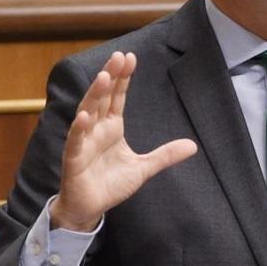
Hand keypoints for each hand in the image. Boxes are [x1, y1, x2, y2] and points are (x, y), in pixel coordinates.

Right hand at [49, 51, 197, 231]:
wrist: (89, 208)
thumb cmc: (111, 185)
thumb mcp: (144, 168)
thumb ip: (165, 155)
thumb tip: (193, 146)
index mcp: (112, 128)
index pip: (117, 97)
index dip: (123, 78)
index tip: (130, 58)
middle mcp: (96, 130)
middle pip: (102, 98)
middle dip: (110, 77)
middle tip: (119, 56)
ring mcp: (83, 142)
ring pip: (88, 113)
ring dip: (94, 95)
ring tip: (103, 76)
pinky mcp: (74, 159)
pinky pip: (75, 141)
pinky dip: (79, 129)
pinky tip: (84, 116)